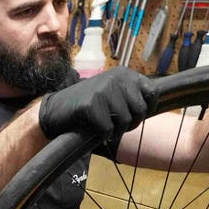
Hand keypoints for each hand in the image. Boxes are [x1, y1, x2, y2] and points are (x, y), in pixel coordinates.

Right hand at [38, 68, 156, 138]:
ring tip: (105, 127)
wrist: (54, 110)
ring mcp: (103, 90)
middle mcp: (116, 78)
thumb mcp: (112, 92)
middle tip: (117, 125)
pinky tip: (94, 129)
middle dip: (131, 123)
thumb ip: (131, 94)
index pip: (152, 93)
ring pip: (126, 121)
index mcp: (124, 74)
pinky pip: (108, 129)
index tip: (133, 114)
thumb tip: (154, 104)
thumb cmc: (87, 105)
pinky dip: (102, 135)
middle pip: (140, 110)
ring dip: (116, 131)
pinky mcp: (91, 105)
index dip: (146, 108)